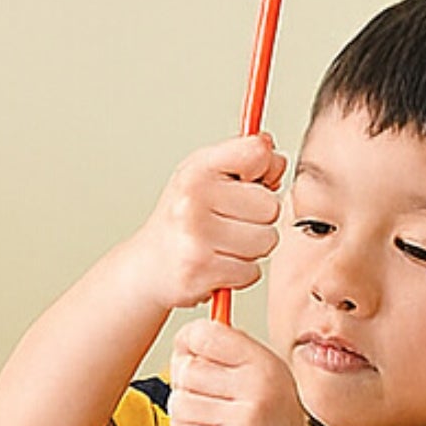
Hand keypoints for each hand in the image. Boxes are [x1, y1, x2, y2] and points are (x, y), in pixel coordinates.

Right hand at [132, 134, 283, 311]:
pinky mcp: (202, 272)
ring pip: (266, 241)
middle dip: (259, 219)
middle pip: (271, 206)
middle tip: (232, 222)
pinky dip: (241, 273)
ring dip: (252, 249)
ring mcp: (196, 237)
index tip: (247, 181)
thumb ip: (244, 159)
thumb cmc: (181, 219)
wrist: (147, 266)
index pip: (257, 153)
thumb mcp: (206, 175)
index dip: (263, 170)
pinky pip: (252, 271)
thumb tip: (277, 159)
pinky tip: (220, 264)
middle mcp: (193, 199)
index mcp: (198, 169)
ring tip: (225, 245)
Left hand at [167, 317, 325, 425]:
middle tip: (200, 391)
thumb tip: (186, 337)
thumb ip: (232, 353)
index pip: (207, 336)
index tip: (187, 349)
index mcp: (265, 366)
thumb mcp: (267, 377)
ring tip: (209, 418)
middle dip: (184, 379)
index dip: (188, 340)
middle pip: (188, 370)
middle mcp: (257, 393)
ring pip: (180, 403)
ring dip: (185, 411)